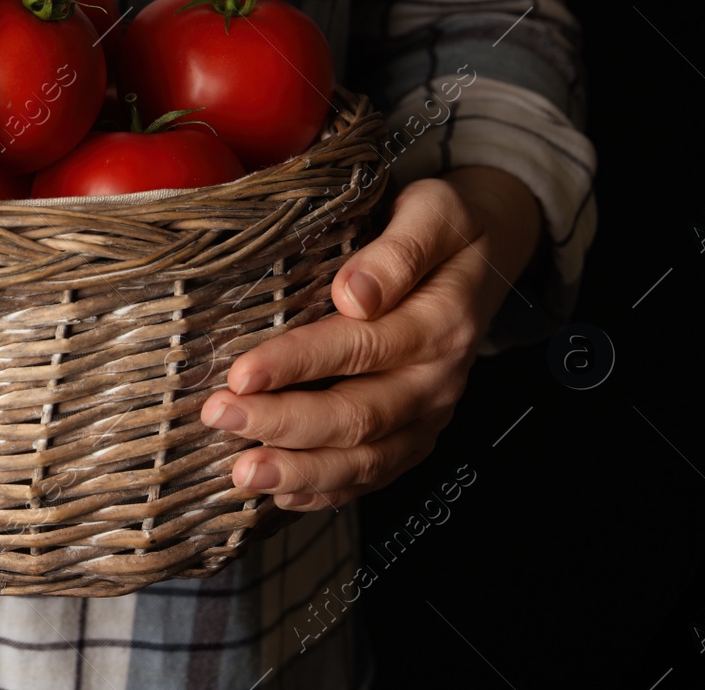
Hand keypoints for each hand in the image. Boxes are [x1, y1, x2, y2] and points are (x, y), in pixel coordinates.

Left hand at [201, 166, 540, 510]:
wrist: (483, 255)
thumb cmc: (444, 229)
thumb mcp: (434, 212)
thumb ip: (397, 251)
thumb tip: (355, 293)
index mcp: (440, 322)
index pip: (361, 349)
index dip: (298, 364)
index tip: (242, 372)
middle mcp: (437, 379)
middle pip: (358, 414)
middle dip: (283, 424)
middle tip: (221, 418)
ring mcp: (427, 415)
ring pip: (365, 459)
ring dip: (300, 471)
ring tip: (243, 473)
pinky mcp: (414, 435)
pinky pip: (373, 475)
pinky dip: (327, 492)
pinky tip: (283, 493)